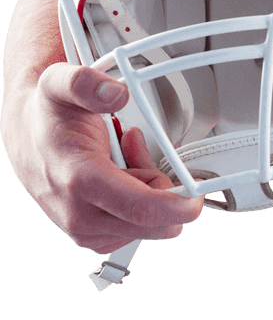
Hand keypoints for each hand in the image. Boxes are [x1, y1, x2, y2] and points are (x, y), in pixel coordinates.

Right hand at [4, 62, 202, 254]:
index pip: (144, 210)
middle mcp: (80, 215)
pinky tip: (121, 178)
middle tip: (138, 155)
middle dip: (161, 189)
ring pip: (150, 225)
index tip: (199, 192)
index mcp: (80, 181)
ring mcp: (85, 230)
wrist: (27, 136)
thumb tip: (116, 93)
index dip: (182, 205)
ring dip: (148, 193)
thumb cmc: (48, 116)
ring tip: (123, 163)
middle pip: (156, 221)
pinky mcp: (93, 236)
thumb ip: (86, 83)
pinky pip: (137, 227)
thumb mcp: (61, 84)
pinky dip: (138, 203)